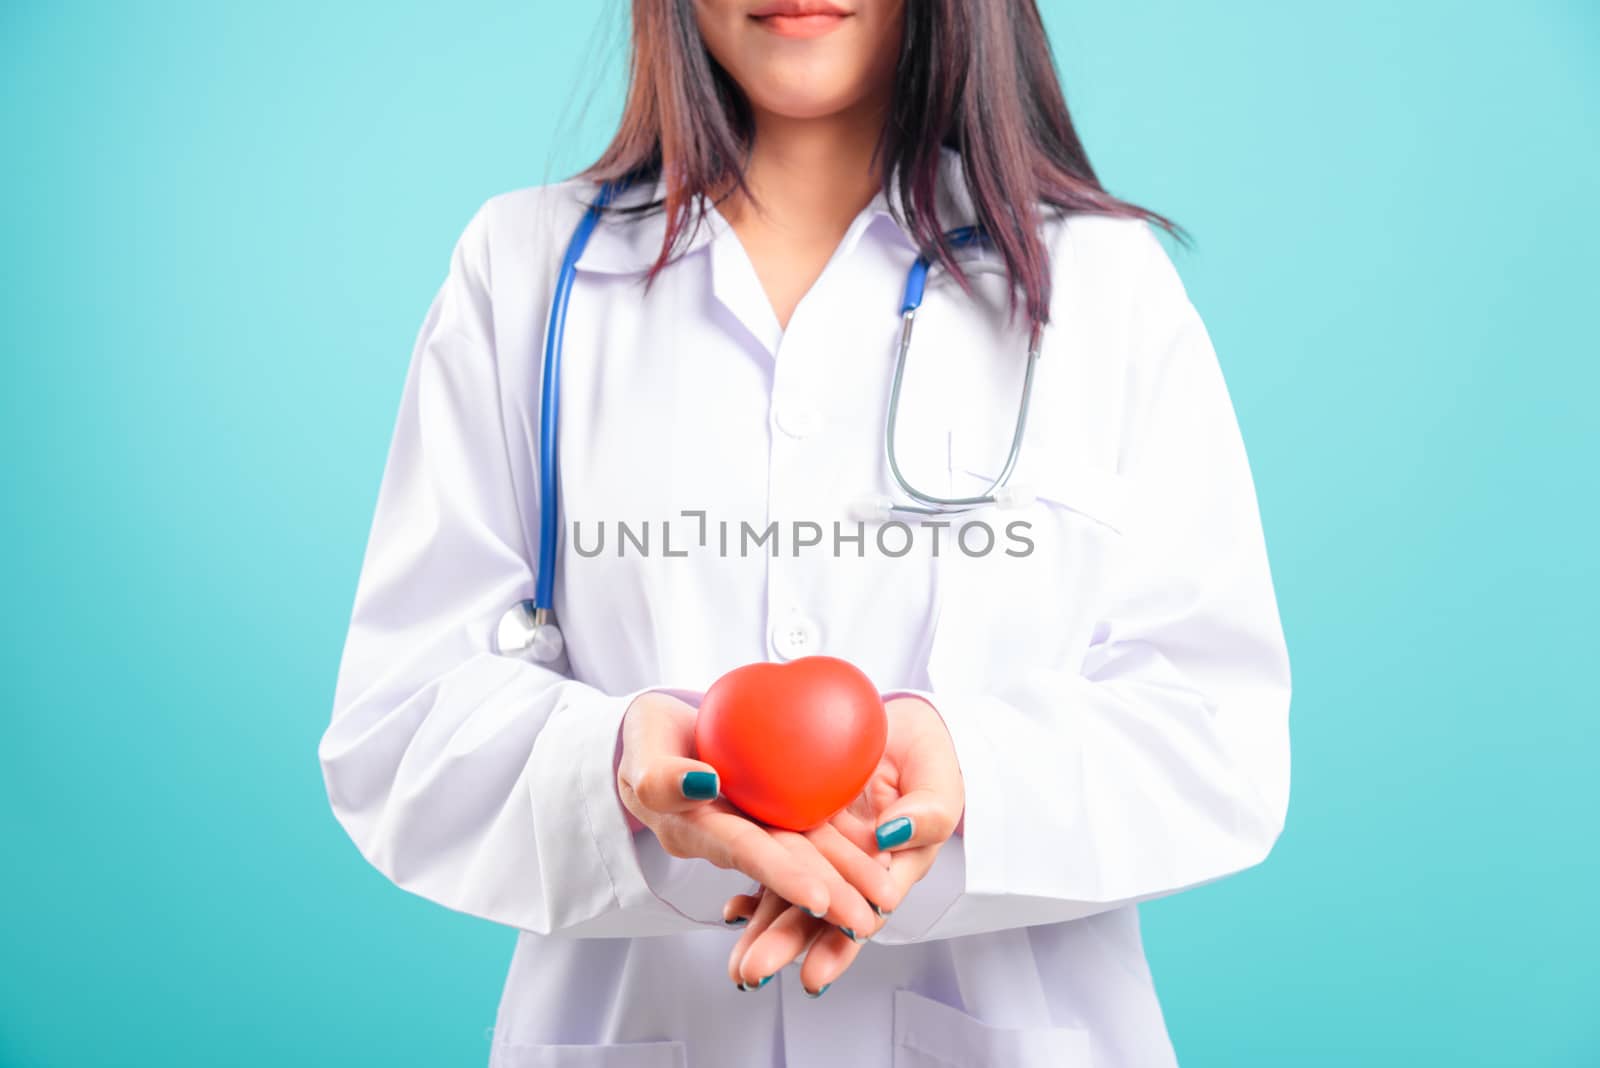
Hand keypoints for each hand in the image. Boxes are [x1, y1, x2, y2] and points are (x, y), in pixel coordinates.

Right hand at [616, 691, 893, 933]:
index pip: (746, 851)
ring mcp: (757, 826)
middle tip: (868, 920)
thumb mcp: (642, 751)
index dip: (780, 875)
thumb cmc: (648, 740)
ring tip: (885, 897)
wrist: (662, 731)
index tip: (817, 898)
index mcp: (698, 830)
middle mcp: (732, 837)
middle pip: (786, 864)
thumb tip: (703, 784)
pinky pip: (813, 828)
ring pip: (807, 852)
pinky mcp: (774, 812)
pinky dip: (845, 844)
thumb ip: (661, 774)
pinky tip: (880, 854)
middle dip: (827, 895)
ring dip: (846, 878)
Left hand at [723, 695, 964, 993]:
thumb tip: (891, 836)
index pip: (863, 916)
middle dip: (784, 945)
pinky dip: (753, 888)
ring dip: (762, 930)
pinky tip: (733, 909)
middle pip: (816, 914)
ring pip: (788, 895)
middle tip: (750, 973)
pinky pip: (773, 859)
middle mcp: (852, 870)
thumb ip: (928, 813)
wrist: (896, 724)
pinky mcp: (796, 826)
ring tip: (736, 966)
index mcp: (892, 869)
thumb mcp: (938, 781)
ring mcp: (821, 850)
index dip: (839, 947)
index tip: (812, 975)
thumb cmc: (926, 755)